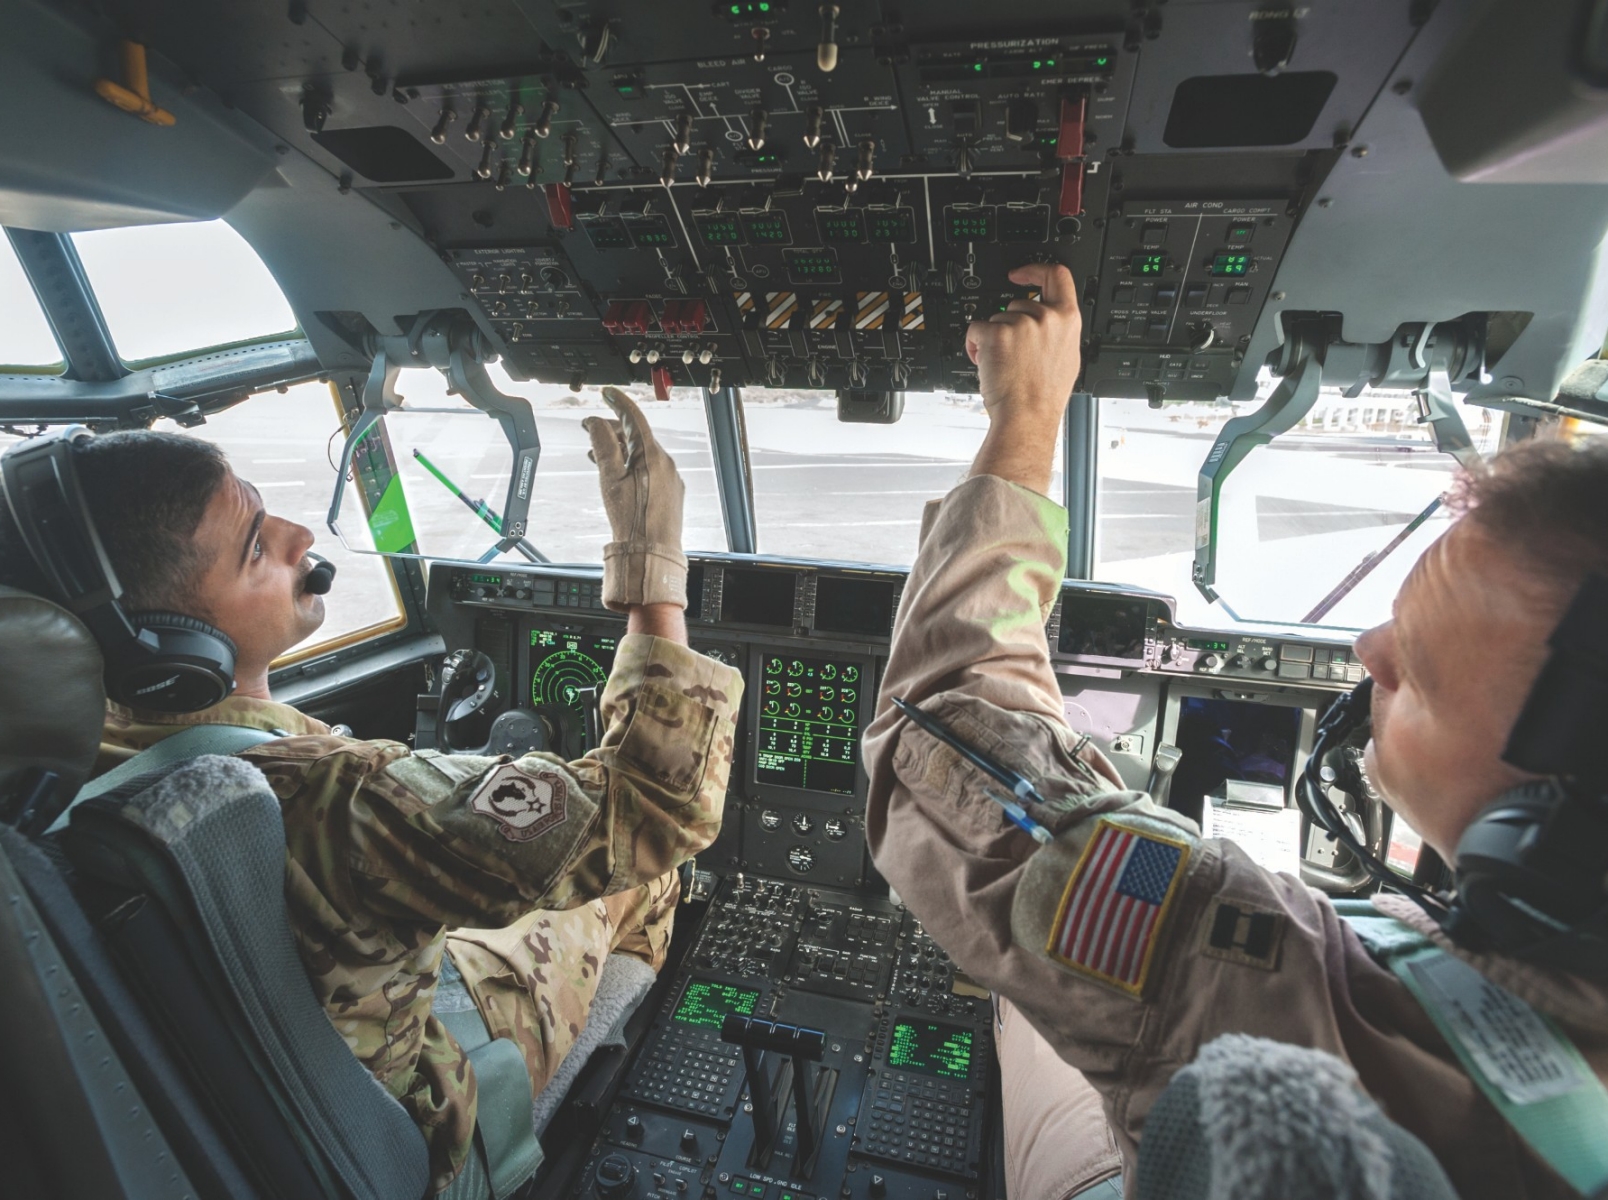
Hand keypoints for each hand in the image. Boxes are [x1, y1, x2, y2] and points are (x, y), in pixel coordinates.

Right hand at [584, 387, 688, 611]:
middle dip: (613, 429)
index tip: (607, 393)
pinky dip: (633, 465)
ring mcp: (671, 478)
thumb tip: (595, 422)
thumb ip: (602, 446)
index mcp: (651, 454)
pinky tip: (619, 474)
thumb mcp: (608, 478)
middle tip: (591, 429)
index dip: (618, 402)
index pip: (634, 417)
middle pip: (638, 435)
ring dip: (621, 449)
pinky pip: (651, 469)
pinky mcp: (672, 493)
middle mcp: (666, 462)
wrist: (651, 554)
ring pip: (643, 453)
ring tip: (598, 453)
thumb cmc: (631, 520)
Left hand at [965, 263, 1082, 494]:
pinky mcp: (996, 334)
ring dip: (993, 338)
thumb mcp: (1067, 358)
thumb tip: (1051, 322)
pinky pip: (976, 330)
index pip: (1057, 275)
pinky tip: (987, 364)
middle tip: (1012, 354)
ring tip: (1003, 364)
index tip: (1020, 274)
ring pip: (996, 319)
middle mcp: (1045, 317)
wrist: (1027, 416)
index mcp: (1068, 319)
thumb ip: (1059, 333)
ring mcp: (1020, 324)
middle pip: (1018, 304)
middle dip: (1009, 326)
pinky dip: (975, 346)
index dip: (1035, 269)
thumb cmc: (1044, 396)